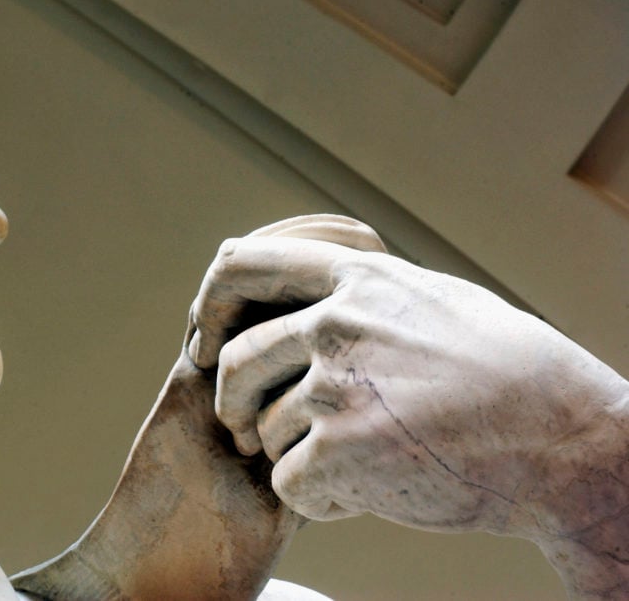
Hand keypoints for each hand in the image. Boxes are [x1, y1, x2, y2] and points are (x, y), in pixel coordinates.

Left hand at [188, 218, 628, 596]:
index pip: (241, 267)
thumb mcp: (428, 299)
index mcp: (356, 277)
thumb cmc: (501, 370)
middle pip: (234, 362)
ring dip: (296, 455)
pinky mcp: (342, 451)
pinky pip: (288, 483)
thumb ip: (355, 290)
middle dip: (232, 403)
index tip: (202, 341)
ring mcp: (338, 385)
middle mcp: (337, 322)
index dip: (208, 305)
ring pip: (265, 431)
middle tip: (246, 427)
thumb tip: (288, 279)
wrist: (564, 439)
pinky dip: (319, 497)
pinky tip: (370, 489)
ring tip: (360, 459)